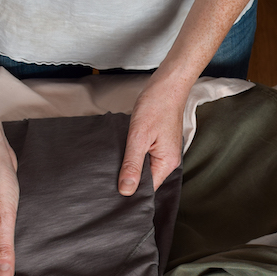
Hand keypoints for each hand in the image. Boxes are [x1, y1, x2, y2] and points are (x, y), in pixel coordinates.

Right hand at [0, 138, 19, 275]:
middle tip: (21, 237)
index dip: (4, 264)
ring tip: (18, 223)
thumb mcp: (4, 219)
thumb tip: (4, 274)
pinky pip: (2, 225)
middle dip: (8, 248)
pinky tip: (18, 215)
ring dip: (11, 233)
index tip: (19, 264)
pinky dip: (11, 222)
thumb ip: (4, 249)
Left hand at [120, 77, 188, 194]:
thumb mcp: (139, 137)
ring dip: (130, 165)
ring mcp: (164, 151)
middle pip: (146, 180)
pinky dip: (133, 154)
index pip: (148, 189)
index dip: (130, 191)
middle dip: (128, 178)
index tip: (112, 191)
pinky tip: (123, 150)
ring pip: (144, 167)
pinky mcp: (159, 143)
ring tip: (114, 163)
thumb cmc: (156, 105)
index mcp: (167, 163)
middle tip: (108, 177)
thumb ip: (132, 165)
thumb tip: (126, 190)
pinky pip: (145, 156)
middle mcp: (168, 160)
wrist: (167, 84)